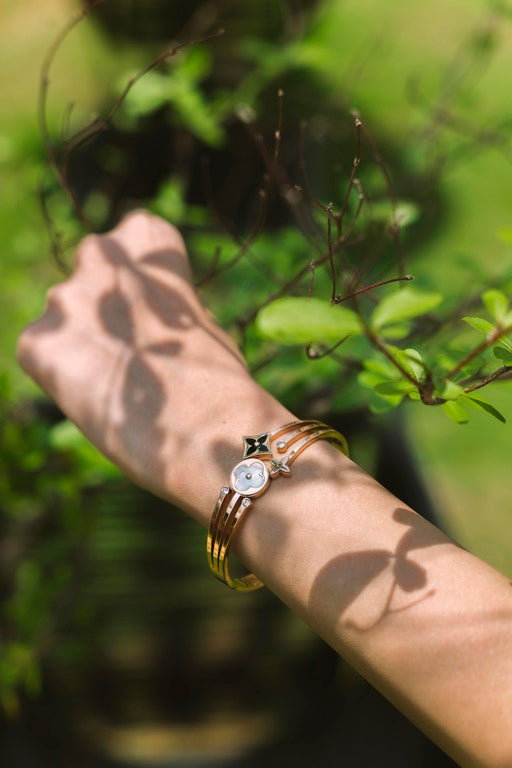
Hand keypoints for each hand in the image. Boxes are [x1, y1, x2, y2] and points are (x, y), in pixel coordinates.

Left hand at [17, 211, 289, 521]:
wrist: (205, 424)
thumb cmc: (217, 378)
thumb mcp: (197, 314)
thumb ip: (159, 299)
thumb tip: (138, 314)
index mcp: (147, 237)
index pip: (129, 237)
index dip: (137, 279)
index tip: (152, 310)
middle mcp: (99, 254)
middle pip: (88, 275)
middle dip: (102, 306)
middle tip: (131, 351)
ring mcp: (63, 297)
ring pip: (63, 319)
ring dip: (81, 344)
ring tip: (118, 384)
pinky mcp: (38, 341)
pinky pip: (41, 357)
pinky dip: (62, 378)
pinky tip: (97, 397)